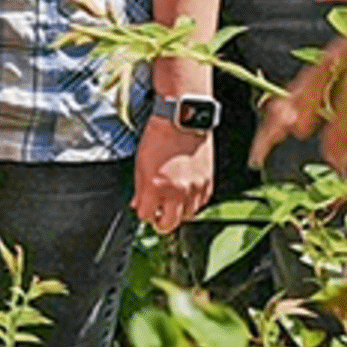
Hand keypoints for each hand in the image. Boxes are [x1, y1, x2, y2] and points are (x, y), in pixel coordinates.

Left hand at [132, 113, 212, 232]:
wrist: (182, 121)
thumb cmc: (159, 137)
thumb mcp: (140, 163)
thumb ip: (139, 188)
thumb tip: (138, 203)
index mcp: (156, 187)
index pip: (146, 216)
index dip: (143, 214)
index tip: (143, 209)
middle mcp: (176, 192)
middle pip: (168, 224)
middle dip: (160, 222)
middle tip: (157, 215)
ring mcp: (194, 189)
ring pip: (186, 216)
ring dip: (178, 212)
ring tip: (171, 202)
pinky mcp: (207, 183)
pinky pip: (201, 204)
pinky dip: (192, 202)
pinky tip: (185, 194)